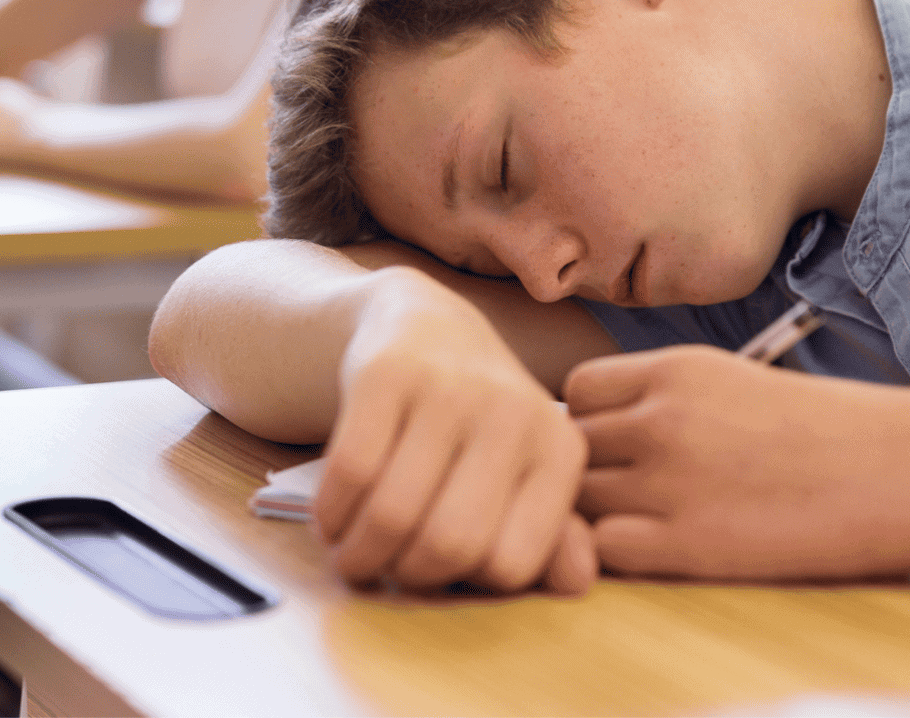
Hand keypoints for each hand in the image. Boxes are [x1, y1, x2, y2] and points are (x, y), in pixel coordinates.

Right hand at [311, 269, 596, 594]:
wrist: (426, 326)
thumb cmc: (476, 423)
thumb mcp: (525, 473)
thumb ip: (552, 537)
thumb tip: (578, 583)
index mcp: (560, 451)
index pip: (511, 565)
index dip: (463, 584)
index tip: (437, 572)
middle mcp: (515, 414)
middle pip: (448, 545)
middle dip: (404, 575)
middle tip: (384, 566)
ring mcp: (452, 388)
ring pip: (392, 515)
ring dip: (358, 553)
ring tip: (352, 550)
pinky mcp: (389, 372)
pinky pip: (350, 473)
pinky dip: (331, 514)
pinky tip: (333, 516)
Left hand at [568, 345, 909, 581]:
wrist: (905, 471)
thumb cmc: (837, 431)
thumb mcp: (741, 382)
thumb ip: (671, 399)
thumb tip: (610, 429)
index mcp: (677, 369)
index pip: (578, 391)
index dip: (592, 423)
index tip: (621, 446)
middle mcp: (661, 417)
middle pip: (570, 446)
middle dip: (591, 470)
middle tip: (632, 494)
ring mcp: (668, 480)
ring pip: (578, 499)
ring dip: (601, 515)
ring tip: (653, 524)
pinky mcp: (686, 544)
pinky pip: (605, 548)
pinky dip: (620, 555)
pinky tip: (667, 551)